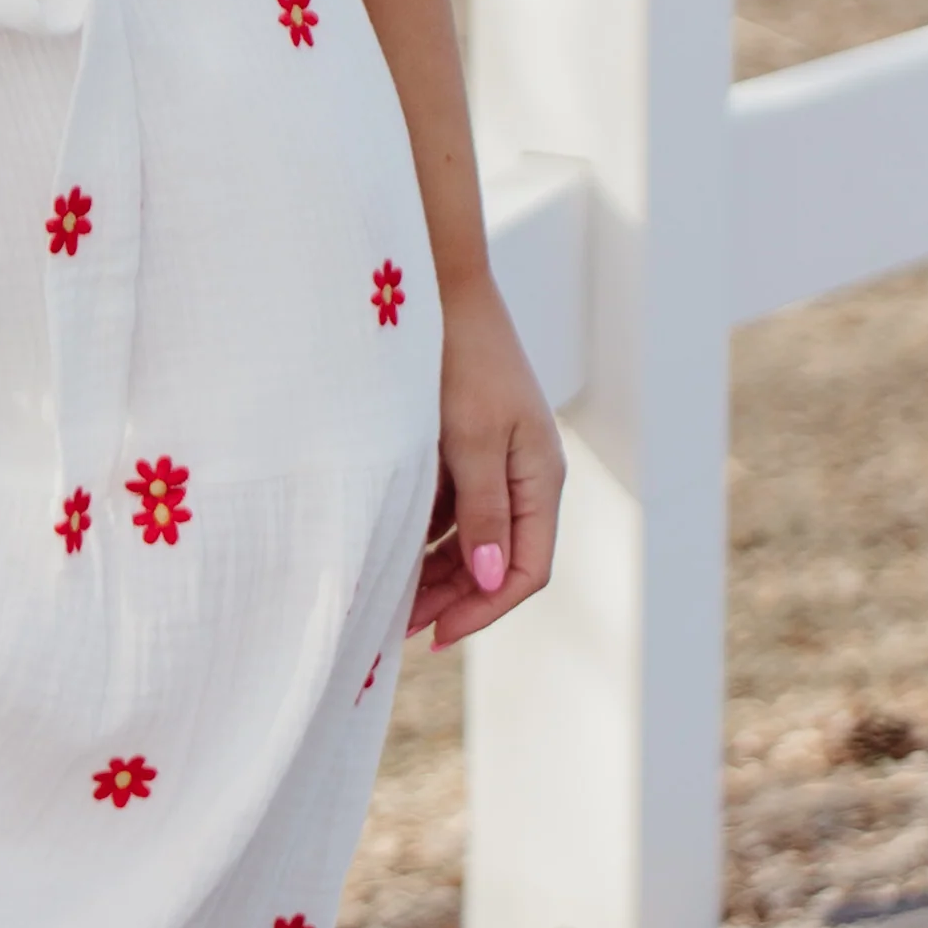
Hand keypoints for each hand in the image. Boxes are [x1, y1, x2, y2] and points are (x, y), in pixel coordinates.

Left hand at [410, 281, 563, 651]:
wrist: (442, 292)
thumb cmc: (461, 361)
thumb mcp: (472, 440)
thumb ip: (483, 510)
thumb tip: (491, 579)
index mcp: (540, 478)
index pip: (526, 569)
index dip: (485, 609)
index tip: (437, 635)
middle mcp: (523, 477)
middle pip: (496, 561)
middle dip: (452, 598)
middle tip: (397, 629)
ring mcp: (494, 463)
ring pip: (469, 539)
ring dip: (433, 573)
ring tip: (387, 601)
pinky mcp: (464, 448)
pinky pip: (449, 509)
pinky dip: (422, 536)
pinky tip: (387, 552)